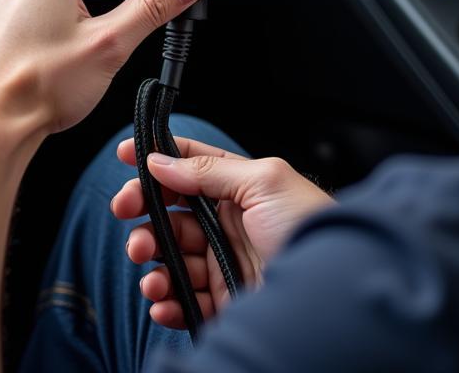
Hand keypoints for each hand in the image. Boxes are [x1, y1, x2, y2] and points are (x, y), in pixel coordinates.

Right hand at [111, 135, 333, 328]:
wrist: (334, 292)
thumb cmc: (311, 227)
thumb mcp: (264, 182)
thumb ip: (209, 171)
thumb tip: (161, 159)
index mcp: (239, 187)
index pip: (189, 166)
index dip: (157, 158)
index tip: (124, 155)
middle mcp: (228, 223)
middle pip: (171, 213)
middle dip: (143, 213)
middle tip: (126, 214)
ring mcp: (224, 263)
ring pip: (171, 257)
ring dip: (150, 261)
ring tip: (149, 270)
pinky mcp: (224, 302)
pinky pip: (183, 300)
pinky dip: (165, 300)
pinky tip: (162, 299)